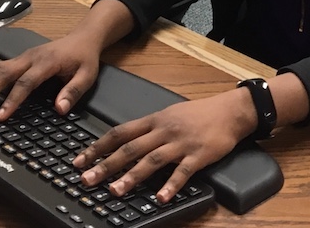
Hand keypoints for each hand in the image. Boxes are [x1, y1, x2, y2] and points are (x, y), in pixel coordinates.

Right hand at [0, 31, 99, 119]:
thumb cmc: (84, 58)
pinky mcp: (17, 59)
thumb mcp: (87, 75)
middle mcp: (29, 58)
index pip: (26, 83)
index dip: (12, 101)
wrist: (82, 38)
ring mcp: (21, 57)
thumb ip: (73, 91)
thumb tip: (59, 109)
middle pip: (3, 76)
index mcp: (46, 63)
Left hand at [73, 88, 257, 203]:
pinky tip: (161, 198)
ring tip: (115, 191)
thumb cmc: (198, 114)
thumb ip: (149, 129)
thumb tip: (124, 143)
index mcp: (154, 120)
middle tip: (87, 179)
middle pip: (130, 148)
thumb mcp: (169, 115)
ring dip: (131, 176)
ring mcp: (180, 142)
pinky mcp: (198, 155)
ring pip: (151, 160)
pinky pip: (182, 172)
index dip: (98, 146)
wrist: (229, 111)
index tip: (80, 160)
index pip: (120, 132)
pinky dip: (170, 185)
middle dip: (106, 164)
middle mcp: (163, 130)